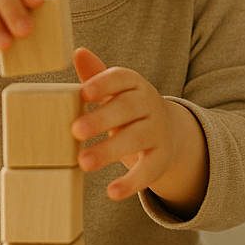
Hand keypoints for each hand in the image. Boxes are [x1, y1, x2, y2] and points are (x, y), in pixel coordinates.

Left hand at [71, 47, 208, 216]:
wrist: (168, 132)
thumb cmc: (129, 109)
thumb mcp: (116, 92)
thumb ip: (97, 75)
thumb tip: (78, 52)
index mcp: (135, 85)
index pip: (122, 78)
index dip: (104, 85)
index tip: (84, 93)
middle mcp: (150, 105)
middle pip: (127, 109)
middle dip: (102, 119)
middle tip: (75, 131)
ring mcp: (158, 132)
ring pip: (136, 139)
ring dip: (110, 151)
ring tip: (83, 163)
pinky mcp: (161, 158)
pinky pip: (148, 170)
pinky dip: (132, 182)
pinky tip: (112, 192)